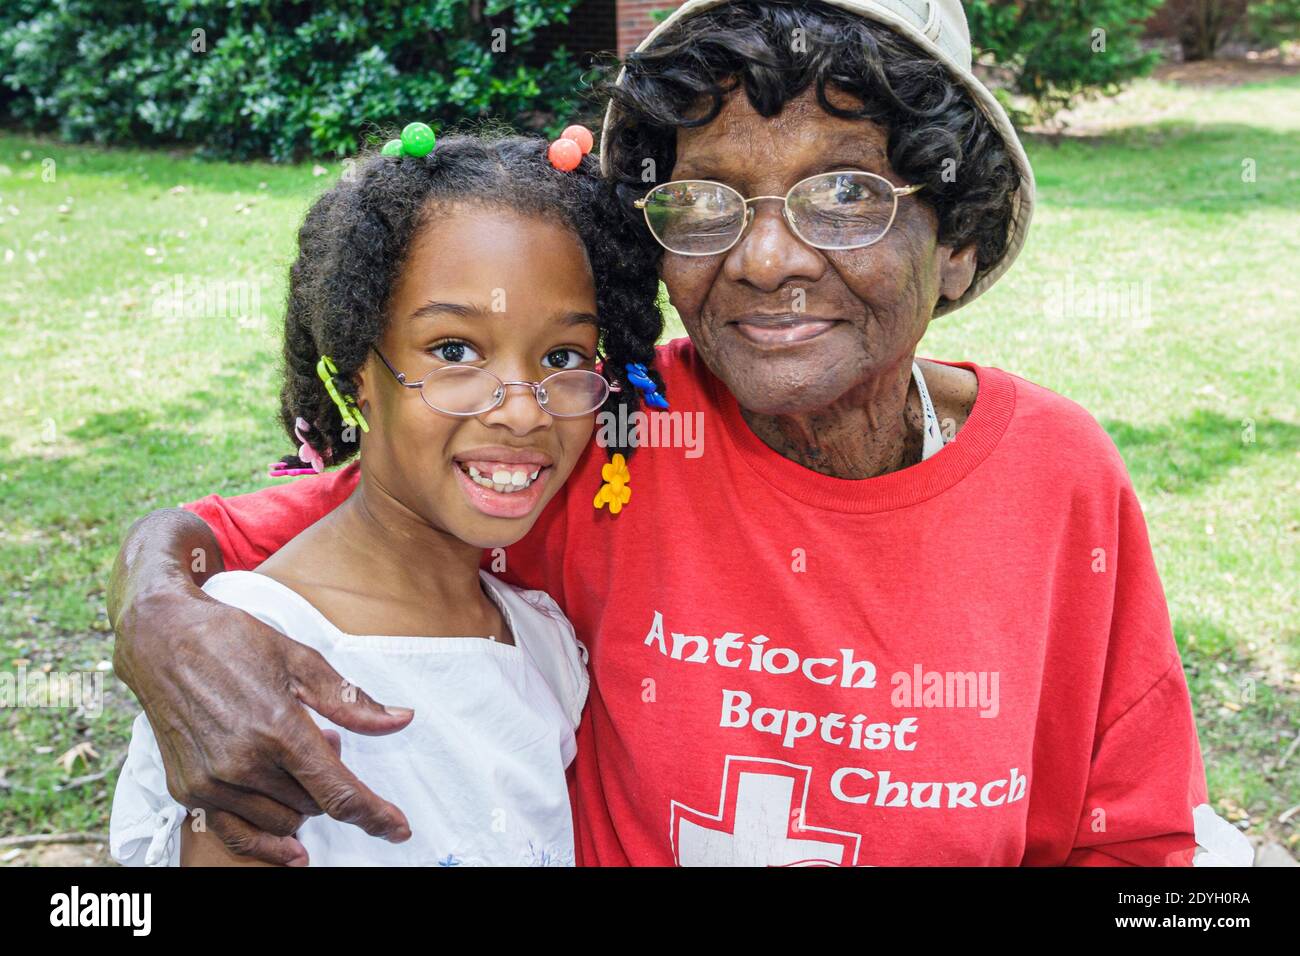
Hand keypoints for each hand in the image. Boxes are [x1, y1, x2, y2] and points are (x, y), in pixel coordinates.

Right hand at [110, 510, 413, 864]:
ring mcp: (212, 782)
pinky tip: (290, 850)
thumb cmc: (233, 642)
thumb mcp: (300, 660)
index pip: (338, 792)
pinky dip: (266, 842)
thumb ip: (350, 701)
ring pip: (282, 822)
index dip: (374, 815)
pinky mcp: (188, 790)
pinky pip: (238, 833)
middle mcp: (244, 763)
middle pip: (313, 806)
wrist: (162, 640)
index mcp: (279, 729)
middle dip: (329, 783)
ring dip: (299, 802)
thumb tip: (399, 721)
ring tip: (287, 756)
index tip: (397, 829)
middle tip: (321, 740)